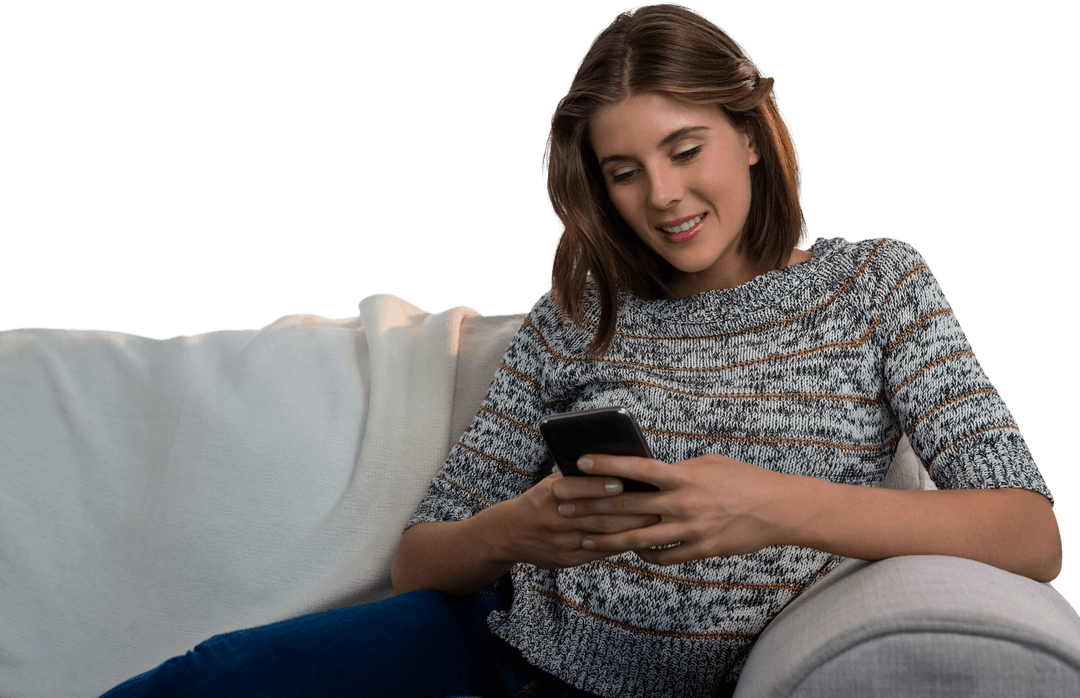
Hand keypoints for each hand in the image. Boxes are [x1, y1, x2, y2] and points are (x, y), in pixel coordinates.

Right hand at [496, 471, 660, 569]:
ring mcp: (561, 541)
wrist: (510, 533)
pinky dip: (620, 544)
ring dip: (630, 527)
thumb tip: (616, 467)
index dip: (599, 486)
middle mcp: (554, 519)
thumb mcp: (550, 483)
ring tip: (654, 519)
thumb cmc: (540, 500)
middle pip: (596, 514)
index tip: (622, 482)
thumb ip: (576, 477)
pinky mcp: (567, 559)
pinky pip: (599, 551)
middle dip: (628, 509)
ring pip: (602, 535)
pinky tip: (638, 536)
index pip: (577, 488)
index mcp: (549, 494)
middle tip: (655, 502)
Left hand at [560, 453, 787, 565]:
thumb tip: (646, 471)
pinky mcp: (699, 551)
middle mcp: (682, 504)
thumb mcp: (707, 463)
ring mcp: (690, 530)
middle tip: (565, 508)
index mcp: (683, 476)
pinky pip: (662, 557)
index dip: (606, 465)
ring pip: (638, 539)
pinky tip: (631, 551)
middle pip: (627, 507)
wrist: (779, 509)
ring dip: (608, 540)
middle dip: (593, 507)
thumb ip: (676, 469)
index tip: (580, 462)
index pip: (636, 468)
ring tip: (585, 540)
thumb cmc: (742, 479)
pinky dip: (643, 554)